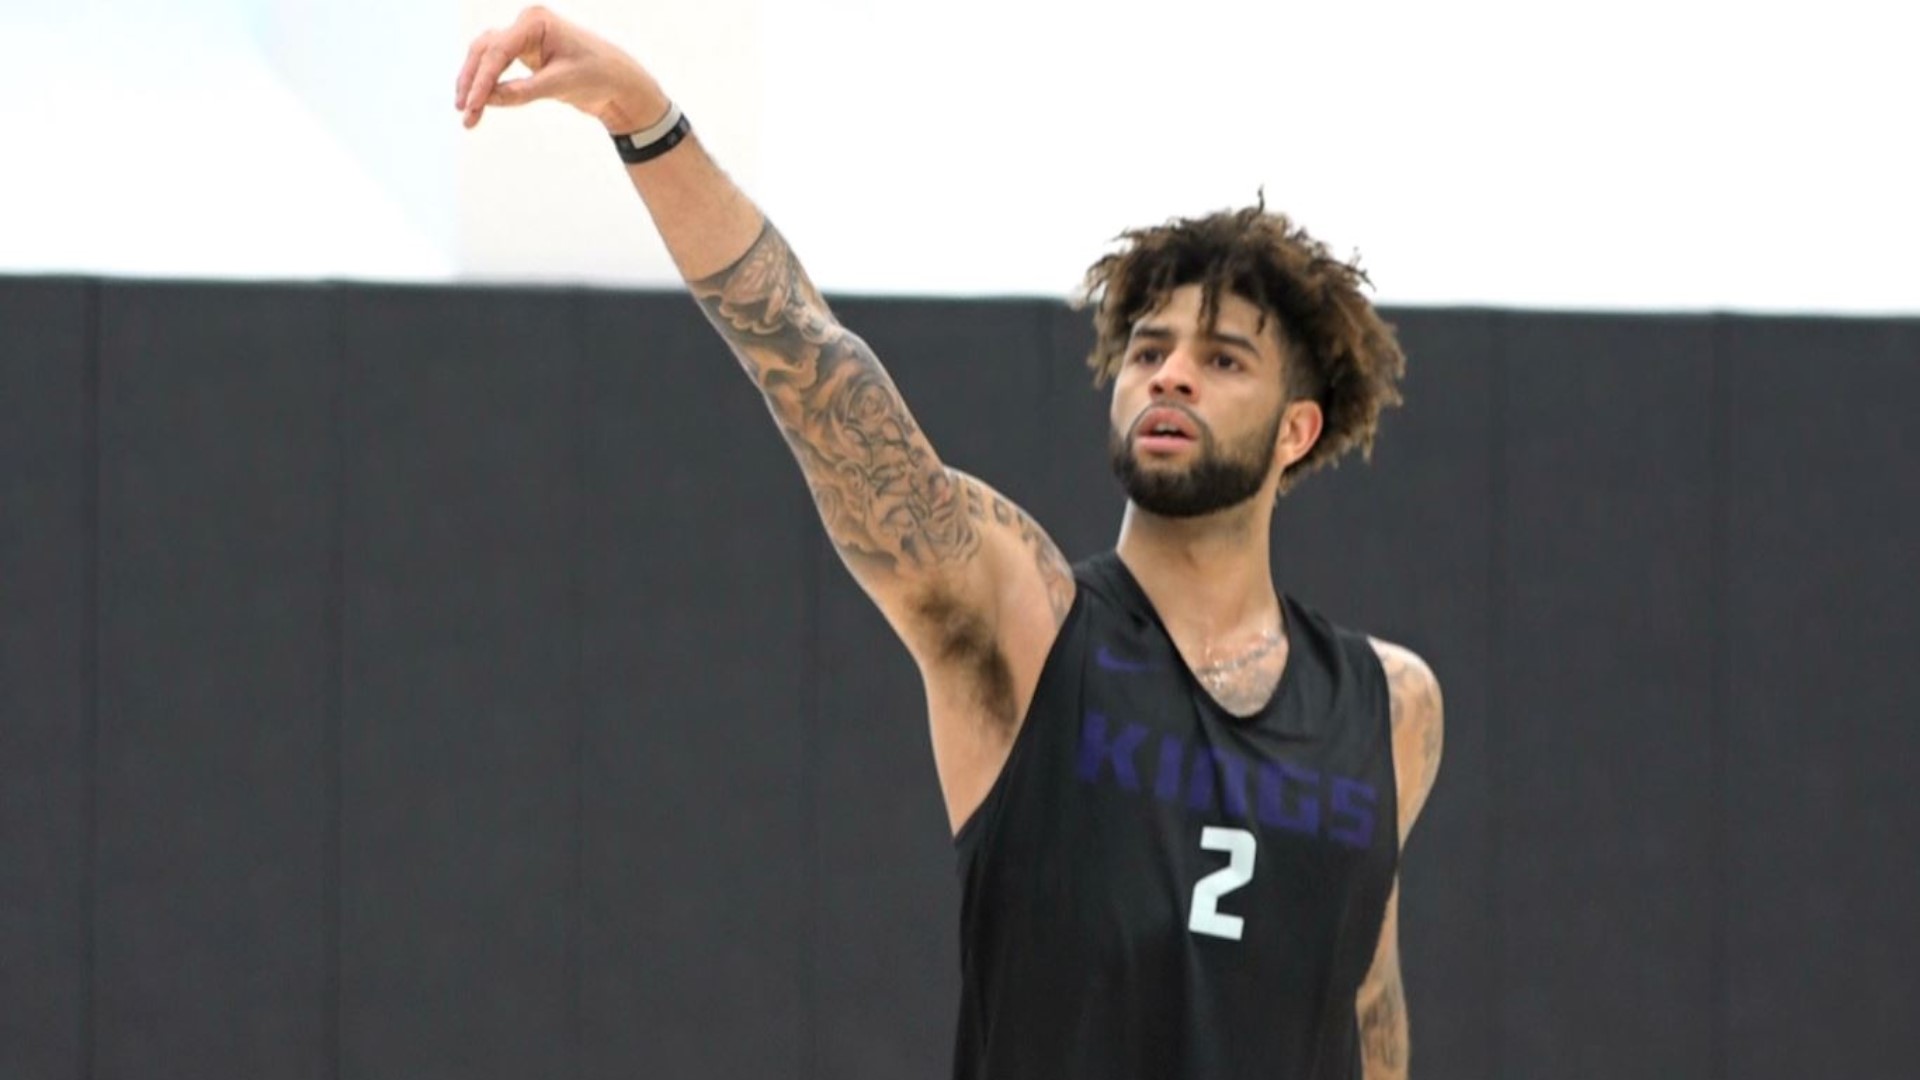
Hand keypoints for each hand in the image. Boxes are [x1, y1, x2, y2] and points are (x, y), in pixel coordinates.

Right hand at [455, 6, 665, 131]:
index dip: (482, 80)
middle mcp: (526, 24)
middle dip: (472, 82)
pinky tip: (478, 102)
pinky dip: (487, 83)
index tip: (471, 106)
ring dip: (474, 82)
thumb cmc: (598, 76)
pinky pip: (497, 65)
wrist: (619, 81)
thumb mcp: (561, 84)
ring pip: (486, 56)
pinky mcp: (524, 53)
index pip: (499, 50)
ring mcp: (523, 37)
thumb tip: (487, 100)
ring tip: (466, 113)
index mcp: (536, 22)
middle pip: (485, 50)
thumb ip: (523, 91)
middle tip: (464, 113)